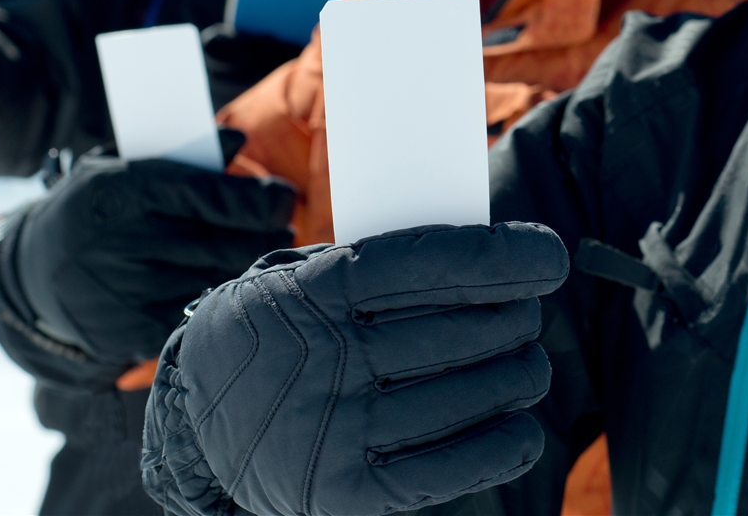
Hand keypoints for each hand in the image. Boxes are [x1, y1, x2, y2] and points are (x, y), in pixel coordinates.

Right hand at [0, 135, 295, 383]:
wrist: (33, 274)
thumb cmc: (94, 210)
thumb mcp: (120, 168)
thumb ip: (181, 155)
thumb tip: (236, 141)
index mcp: (118, 192)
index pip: (203, 194)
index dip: (253, 198)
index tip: (284, 196)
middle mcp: (119, 243)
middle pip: (217, 242)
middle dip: (262, 233)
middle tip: (285, 226)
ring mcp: (123, 292)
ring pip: (213, 279)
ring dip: (247, 266)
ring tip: (266, 251)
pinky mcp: (129, 331)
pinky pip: (194, 314)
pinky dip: (220, 300)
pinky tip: (233, 285)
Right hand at [143, 222, 569, 515]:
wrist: (198, 420)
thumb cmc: (281, 331)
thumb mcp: (303, 277)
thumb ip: (379, 265)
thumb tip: (491, 256)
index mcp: (311, 292)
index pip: (424, 264)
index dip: (498, 258)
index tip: (549, 256)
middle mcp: (320, 361)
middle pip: (457, 333)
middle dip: (513, 318)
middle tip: (526, 313)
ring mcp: (329, 431)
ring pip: (462, 397)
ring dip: (515, 377)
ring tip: (526, 365)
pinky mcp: (340, 490)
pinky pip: (441, 472)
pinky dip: (497, 448)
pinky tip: (523, 428)